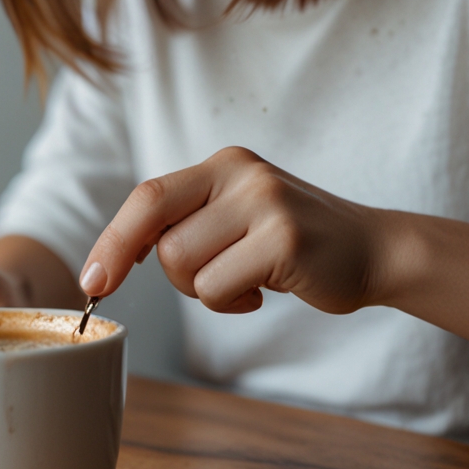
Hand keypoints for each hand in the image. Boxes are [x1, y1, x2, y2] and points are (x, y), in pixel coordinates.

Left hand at [79, 147, 386, 313]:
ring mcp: (265, 204)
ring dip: (205, 290)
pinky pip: (217, 289)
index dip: (113, 241)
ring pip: (183, 265)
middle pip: (160, 239)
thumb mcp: (238, 212)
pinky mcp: (284, 241)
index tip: (95, 280)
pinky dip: (231, 303)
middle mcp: (241, 174)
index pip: (147, 196)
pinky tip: (263, 291)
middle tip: (206, 281)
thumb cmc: (293, 242)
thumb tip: (116, 253)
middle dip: (172, 276)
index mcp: (223, 164)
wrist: (374, 249)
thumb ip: (188, 220)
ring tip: (244, 280)